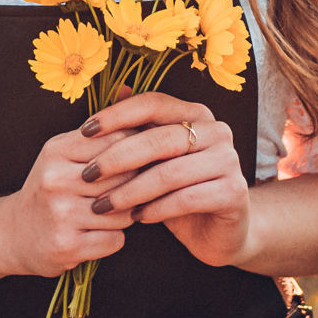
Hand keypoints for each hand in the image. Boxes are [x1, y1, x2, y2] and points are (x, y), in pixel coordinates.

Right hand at [0, 126, 141, 277]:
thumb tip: (141, 115)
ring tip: (106, 215)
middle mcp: (56, 180)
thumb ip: (97, 139)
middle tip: (126, 192)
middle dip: (134, 186)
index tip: (140, 160)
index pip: (118, 140)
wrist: (14, 233)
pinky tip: (96, 234)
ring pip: (125, 211)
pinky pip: (116, 239)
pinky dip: (113, 239)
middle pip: (126, 176)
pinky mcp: (68, 245)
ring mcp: (61, 214)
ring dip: (124, 216)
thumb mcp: (62, 155)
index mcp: (56, 151)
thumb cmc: (50, 190)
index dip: (137, 151)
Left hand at [78, 91, 251, 266]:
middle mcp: (217, 130)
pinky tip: (136, 217)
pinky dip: (156, 209)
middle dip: (116, 157)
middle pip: (159, 138)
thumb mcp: (155, 158)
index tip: (83, 131)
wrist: (220, 229)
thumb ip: (139, 126)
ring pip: (169, 172)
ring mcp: (229, 160)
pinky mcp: (234, 192)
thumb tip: (118, 88)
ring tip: (103, 205)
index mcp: (196, 113)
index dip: (116, 115)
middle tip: (87, 175)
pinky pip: (186, 199)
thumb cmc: (179, 188)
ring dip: (130, 191)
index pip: (153, 103)